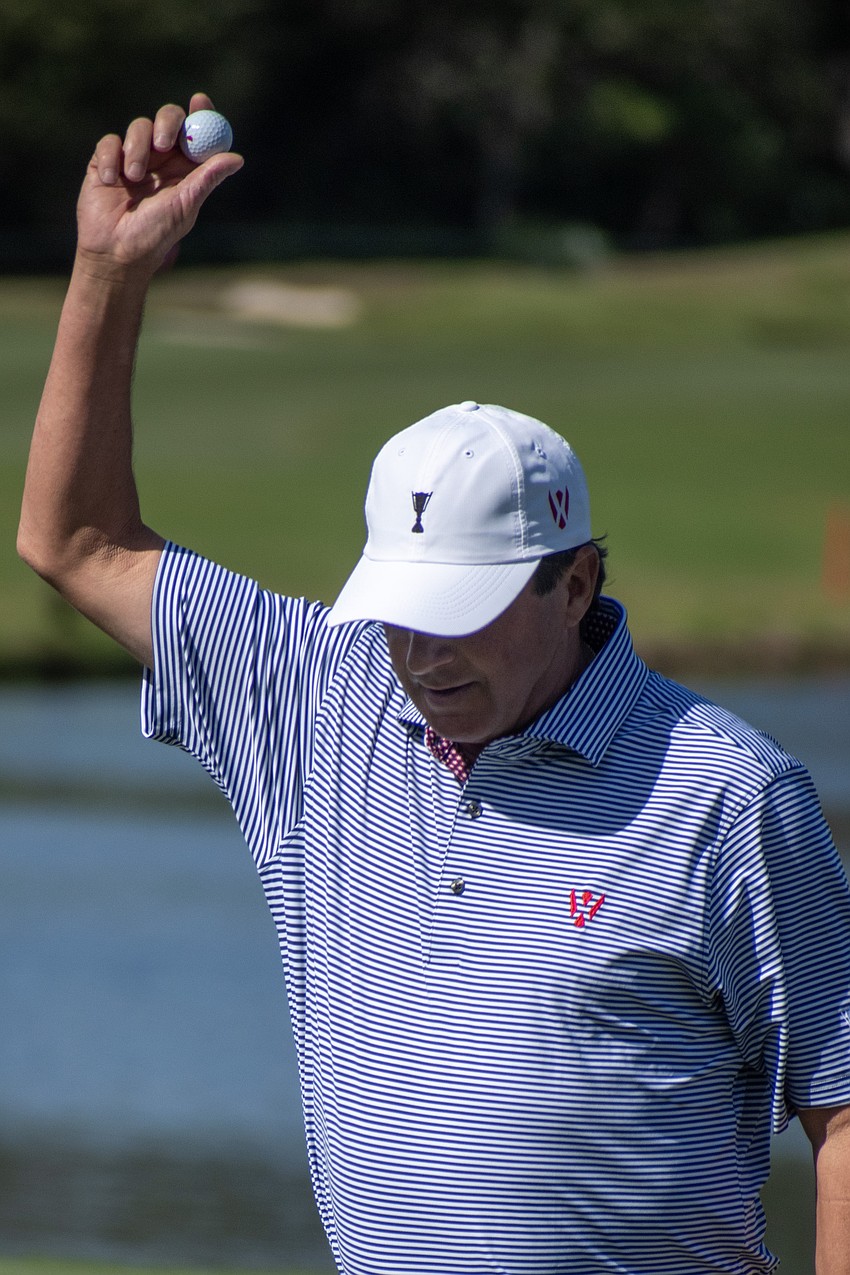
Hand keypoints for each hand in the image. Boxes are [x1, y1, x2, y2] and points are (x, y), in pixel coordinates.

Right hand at [77, 92, 243, 277]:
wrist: (115, 252)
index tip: (201, 102)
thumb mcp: (185, 205)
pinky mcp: (106, 162)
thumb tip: (237, 158)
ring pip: (139, 127)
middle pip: (168, 119)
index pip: (196, 132)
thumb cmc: (155, 234)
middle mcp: (161, 159)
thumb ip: (207, 179)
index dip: (201, 113)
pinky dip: (111, 158)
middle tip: (163, 143)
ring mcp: (133, 158)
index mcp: (185, 168)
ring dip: (137, 150)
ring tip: (134, 179)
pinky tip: (110, 181)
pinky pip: (109, 143)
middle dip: (167, 123)